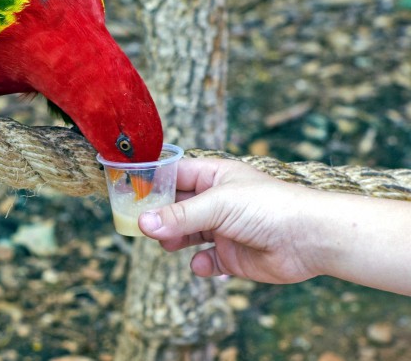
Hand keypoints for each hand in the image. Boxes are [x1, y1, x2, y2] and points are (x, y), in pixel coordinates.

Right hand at [138, 158, 321, 283]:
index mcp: (213, 176)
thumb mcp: (219, 204)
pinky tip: (204, 263)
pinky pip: (205, 260)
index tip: (128, 192)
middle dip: (158, 216)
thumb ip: (180, 215)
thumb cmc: (269, 207)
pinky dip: (200, 264)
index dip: (152, 182)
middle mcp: (216, 201)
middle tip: (139, 225)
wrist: (310, 239)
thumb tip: (144, 224)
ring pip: (186, 233)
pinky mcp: (231, 255)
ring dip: (174, 239)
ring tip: (168, 244)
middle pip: (175, 206)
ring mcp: (223, 229)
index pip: (174, 174)